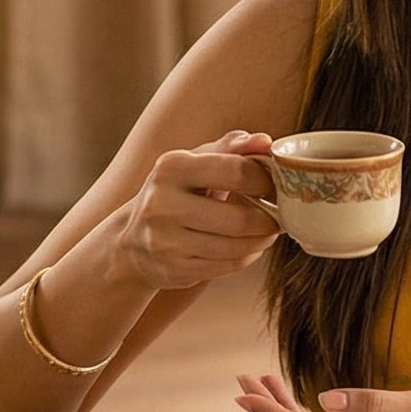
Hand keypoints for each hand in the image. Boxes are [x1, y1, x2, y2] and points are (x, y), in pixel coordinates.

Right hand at [113, 130, 278, 291]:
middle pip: (239, 218)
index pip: (235, 172)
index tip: (274, 184)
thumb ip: (230, 149)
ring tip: (268, 231)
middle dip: (268, 218)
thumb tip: (265, 141)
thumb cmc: (174, 193)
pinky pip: (226, 266)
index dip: (265, 181)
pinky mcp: (174, 270)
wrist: (131, 240)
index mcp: (170, 167)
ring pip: (235, 247)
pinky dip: (246, 257)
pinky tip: (248, 247)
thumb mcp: (193, 162)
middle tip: (279, 215)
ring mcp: (165, 241)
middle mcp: (162, 204)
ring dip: (261, 240)